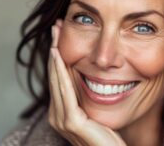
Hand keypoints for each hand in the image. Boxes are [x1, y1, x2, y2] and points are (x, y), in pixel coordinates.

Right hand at [48, 20, 126, 145]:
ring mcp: (62, 119)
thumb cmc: (108, 137)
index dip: (57, 57)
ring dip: (55, 55)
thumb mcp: (93, 111)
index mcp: (61, 112)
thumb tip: (85, 77)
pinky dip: (60, 71)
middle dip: (54, 49)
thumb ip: (85, 97)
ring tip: (55, 35)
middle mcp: (56, 115)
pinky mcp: (72, 121)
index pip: (57, 79)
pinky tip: (58, 54)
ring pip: (57, 80)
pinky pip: (65, 90)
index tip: (59, 36)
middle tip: (55, 27)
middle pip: (54, 76)